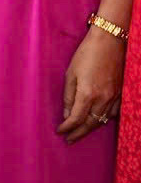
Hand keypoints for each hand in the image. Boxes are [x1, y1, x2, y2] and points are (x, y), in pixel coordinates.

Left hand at [58, 27, 123, 141]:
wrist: (111, 42)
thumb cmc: (86, 54)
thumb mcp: (70, 73)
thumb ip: (68, 96)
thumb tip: (66, 114)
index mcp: (88, 94)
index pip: (76, 118)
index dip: (67, 128)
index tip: (60, 131)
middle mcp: (104, 99)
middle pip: (90, 123)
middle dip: (78, 133)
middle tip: (69, 140)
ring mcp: (115, 97)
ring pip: (103, 120)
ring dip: (90, 129)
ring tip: (80, 134)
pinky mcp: (122, 93)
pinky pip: (113, 113)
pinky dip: (104, 120)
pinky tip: (97, 122)